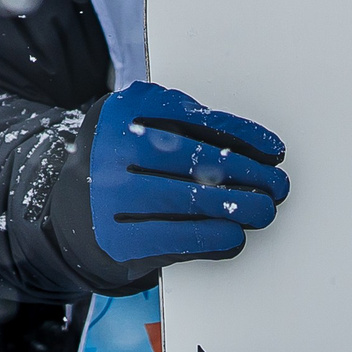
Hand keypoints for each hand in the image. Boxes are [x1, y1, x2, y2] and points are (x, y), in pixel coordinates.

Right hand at [71, 81, 287, 273]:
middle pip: (196, 161)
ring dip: (237, 207)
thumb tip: (256, 149)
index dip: (242, 136)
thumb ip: (187, 125)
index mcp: (122, 112)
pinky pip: (174, 239)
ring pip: (189, 201)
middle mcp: (112, 151)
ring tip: (264, 209)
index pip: (196, 122)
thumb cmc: (124, 161)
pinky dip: (211, 239)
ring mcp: (111, 197)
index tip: (273, 149)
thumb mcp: (142, 125)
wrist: (74, 210)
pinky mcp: (116, 239)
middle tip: (277, 185)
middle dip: (247, 174)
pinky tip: (234, 236)